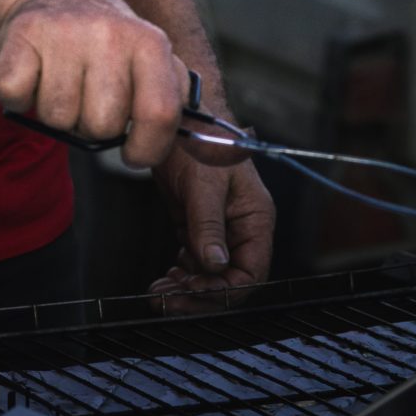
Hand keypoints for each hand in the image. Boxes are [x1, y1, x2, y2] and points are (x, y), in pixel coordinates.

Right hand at [0, 0, 190, 166]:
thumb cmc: (106, 40)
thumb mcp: (152, 57)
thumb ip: (180, 102)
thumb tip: (231, 155)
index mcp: (150, 43)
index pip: (160, 115)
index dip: (146, 148)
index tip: (132, 151)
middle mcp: (110, 34)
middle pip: (102, 124)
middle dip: (92, 125)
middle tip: (87, 95)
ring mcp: (63, 34)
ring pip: (58, 118)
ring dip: (55, 112)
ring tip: (60, 79)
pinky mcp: (20, 36)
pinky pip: (16, 97)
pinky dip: (17, 98)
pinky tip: (31, 74)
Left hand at [149, 144, 274, 310]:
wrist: (178, 115)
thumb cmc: (201, 137)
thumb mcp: (204, 184)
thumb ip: (209, 226)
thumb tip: (215, 265)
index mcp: (255, 218)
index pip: (251, 271)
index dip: (224, 291)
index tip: (194, 293)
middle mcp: (240, 227)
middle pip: (228, 279)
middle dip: (200, 295)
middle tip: (169, 300)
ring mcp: (219, 228)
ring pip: (209, 275)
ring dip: (186, 289)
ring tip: (160, 292)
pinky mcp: (197, 225)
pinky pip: (194, 263)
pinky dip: (181, 275)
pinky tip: (165, 278)